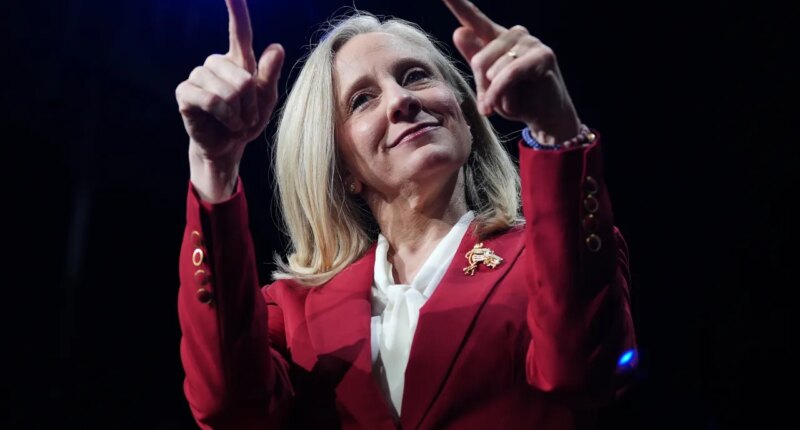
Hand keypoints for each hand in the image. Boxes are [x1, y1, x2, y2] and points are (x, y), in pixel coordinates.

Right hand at [175, 0, 283, 167]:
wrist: (228, 147)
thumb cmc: (247, 121)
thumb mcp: (266, 100)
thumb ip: (269, 75)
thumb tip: (276, 47)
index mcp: (239, 60)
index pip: (238, 30)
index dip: (236, 9)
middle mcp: (216, 63)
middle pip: (243, 78)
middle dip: (251, 104)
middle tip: (248, 117)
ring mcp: (198, 76)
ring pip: (228, 91)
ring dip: (239, 113)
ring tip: (237, 122)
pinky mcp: (185, 92)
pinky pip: (212, 100)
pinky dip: (225, 116)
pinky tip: (226, 124)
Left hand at [443, 0, 580, 144]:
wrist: (546, 119)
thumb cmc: (518, 100)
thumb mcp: (489, 84)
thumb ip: (475, 60)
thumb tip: (459, 31)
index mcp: (498, 39)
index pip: (474, 20)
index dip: (459, 5)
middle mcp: (515, 35)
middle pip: (479, 60)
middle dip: (483, 88)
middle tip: (493, 103)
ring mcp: (530, 43)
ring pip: (493, 70)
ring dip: (496, 95)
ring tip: (510, 101)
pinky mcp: (542, 56)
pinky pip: (508, 75)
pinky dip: (500, 94)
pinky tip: (498, 106)